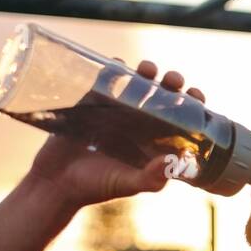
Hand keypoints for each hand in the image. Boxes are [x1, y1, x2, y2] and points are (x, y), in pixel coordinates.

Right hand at [23, 59, 205, 208]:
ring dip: (145, 72)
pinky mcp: (92, 103)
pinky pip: (106, 80)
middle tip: (171, 79)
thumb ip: (150, 178)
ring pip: (137, 83)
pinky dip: (113, 69)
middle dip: (171, 83)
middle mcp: (138, 124)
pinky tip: (118, 64)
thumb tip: (173, 160)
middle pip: (162, 96)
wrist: (55, 182)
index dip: (191, 104)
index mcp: (153, 141)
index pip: (180, 118)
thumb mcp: (127, 184)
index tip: (195, 95)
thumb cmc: (96, 187)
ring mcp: (116, 112)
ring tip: (146, 69)